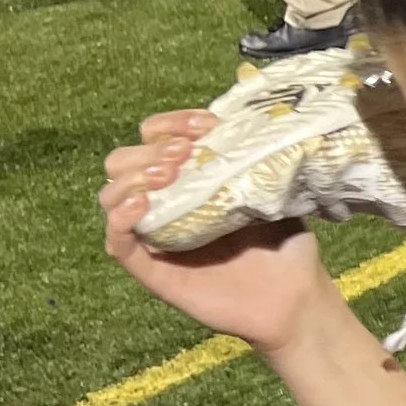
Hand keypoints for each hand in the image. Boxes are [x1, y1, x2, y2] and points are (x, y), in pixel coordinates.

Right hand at [100, 113, 335, 352]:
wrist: (295, 297)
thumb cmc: (285, 242)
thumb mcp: (270, 187)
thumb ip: (250, 153)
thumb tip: (247, 108)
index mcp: (188, 178)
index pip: (154, 137)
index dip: (172, 124)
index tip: (207, 124)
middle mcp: (164, 203)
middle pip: (122, 161)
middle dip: (148, 149)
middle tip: (186, 154)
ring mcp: (154, 236)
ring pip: (111, 196)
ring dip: (132, 177)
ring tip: (168, 175)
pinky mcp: (151, 271)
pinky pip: (117, 242)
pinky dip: (119, 219)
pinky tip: (142, 204)